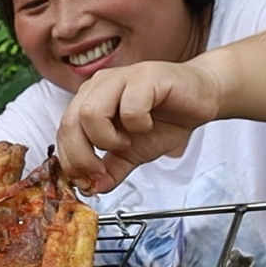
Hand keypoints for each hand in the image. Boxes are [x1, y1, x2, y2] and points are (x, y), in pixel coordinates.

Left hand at [55, 61, 222, 193]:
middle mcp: (99, 86)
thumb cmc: (165, 118)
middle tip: (102, 170)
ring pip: (91, 112)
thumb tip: (93, 189)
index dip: (71, 162)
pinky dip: (137, 125)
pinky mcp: (145, 77)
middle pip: (70, 123)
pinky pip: (129, 106)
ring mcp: (120, 78)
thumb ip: (111, 170)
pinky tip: (148, 124)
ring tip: (128, 142)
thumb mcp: (132, 153)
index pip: (63, 133)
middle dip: (83, 157)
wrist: (202, 98)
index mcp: (89, 101)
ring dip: (108, 138)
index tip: (89, 181)